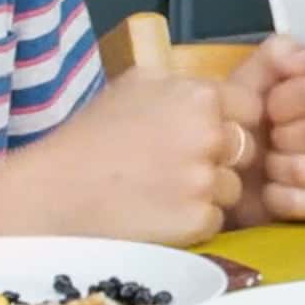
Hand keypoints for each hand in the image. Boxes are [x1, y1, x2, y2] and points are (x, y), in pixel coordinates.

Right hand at [0, 60, 254, 245]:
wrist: (52, 194)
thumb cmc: (89, 137)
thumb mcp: (135, 85)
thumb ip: (182, 84)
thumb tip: (214, 89)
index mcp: (199, 96)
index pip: (251, 107)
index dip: (231, 122)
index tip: (202, 134)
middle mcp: (210, 135)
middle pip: (247, 149)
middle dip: (222, 158)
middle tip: (176, 166)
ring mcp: (205, 180)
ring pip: (233, 188)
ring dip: (207, 192)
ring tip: (161, 191)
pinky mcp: (197, 220)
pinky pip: (214, 220)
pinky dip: (192, 221)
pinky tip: (157, 214)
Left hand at [229, 34, 304, 223]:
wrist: (232, 168)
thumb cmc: (246, 117)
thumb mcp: (252, 77)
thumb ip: (279, 56)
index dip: (284, 103)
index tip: (270, 108)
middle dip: (282, 138)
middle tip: (272, 139)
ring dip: (277, 169)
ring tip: (271, 164)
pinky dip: (280, 198)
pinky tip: (274, 190)